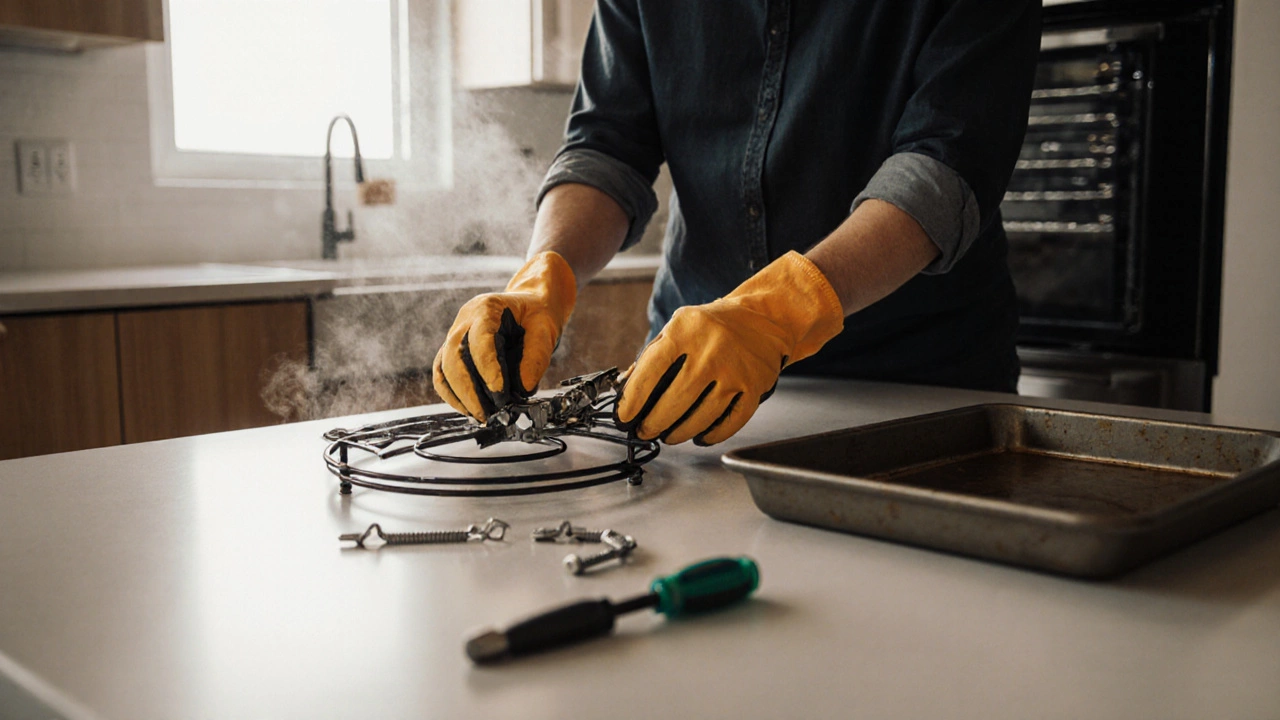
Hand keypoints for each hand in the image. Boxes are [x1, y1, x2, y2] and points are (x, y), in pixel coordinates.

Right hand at [433, 252, 576, 419]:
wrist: (528, 304)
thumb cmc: (536, 315)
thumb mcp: (545, 330)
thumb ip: (536, 358)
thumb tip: (523, 389)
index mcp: (486, 308)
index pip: (480, 340)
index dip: (488, 369)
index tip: (500, 393)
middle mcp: (464, 321)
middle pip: (453, 356)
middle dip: (468, 390)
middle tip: (488, 413)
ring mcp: (455, 335)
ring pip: (443, 368)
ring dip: (459, 396)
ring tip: (479, 416)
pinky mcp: (453, 352)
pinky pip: (443, 375)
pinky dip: (453, 395)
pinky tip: (469, 409)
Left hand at [615, 251, 843, 444]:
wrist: (763, 318)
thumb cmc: (712, 326)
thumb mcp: (678, 327)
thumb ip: (652, 356)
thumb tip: (625, 391)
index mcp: (685, 331)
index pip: (651, 371)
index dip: (633, 400)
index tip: (624, 416)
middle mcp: (711, 351)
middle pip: (675, 401)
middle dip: (654, 423)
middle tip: (646, 431)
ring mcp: (735, 371)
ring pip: (701, 417)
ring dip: (680, 433)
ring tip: (670, 435)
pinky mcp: (755, 388)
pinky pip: (730, 422)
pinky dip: (712, 435)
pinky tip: (700, 436)